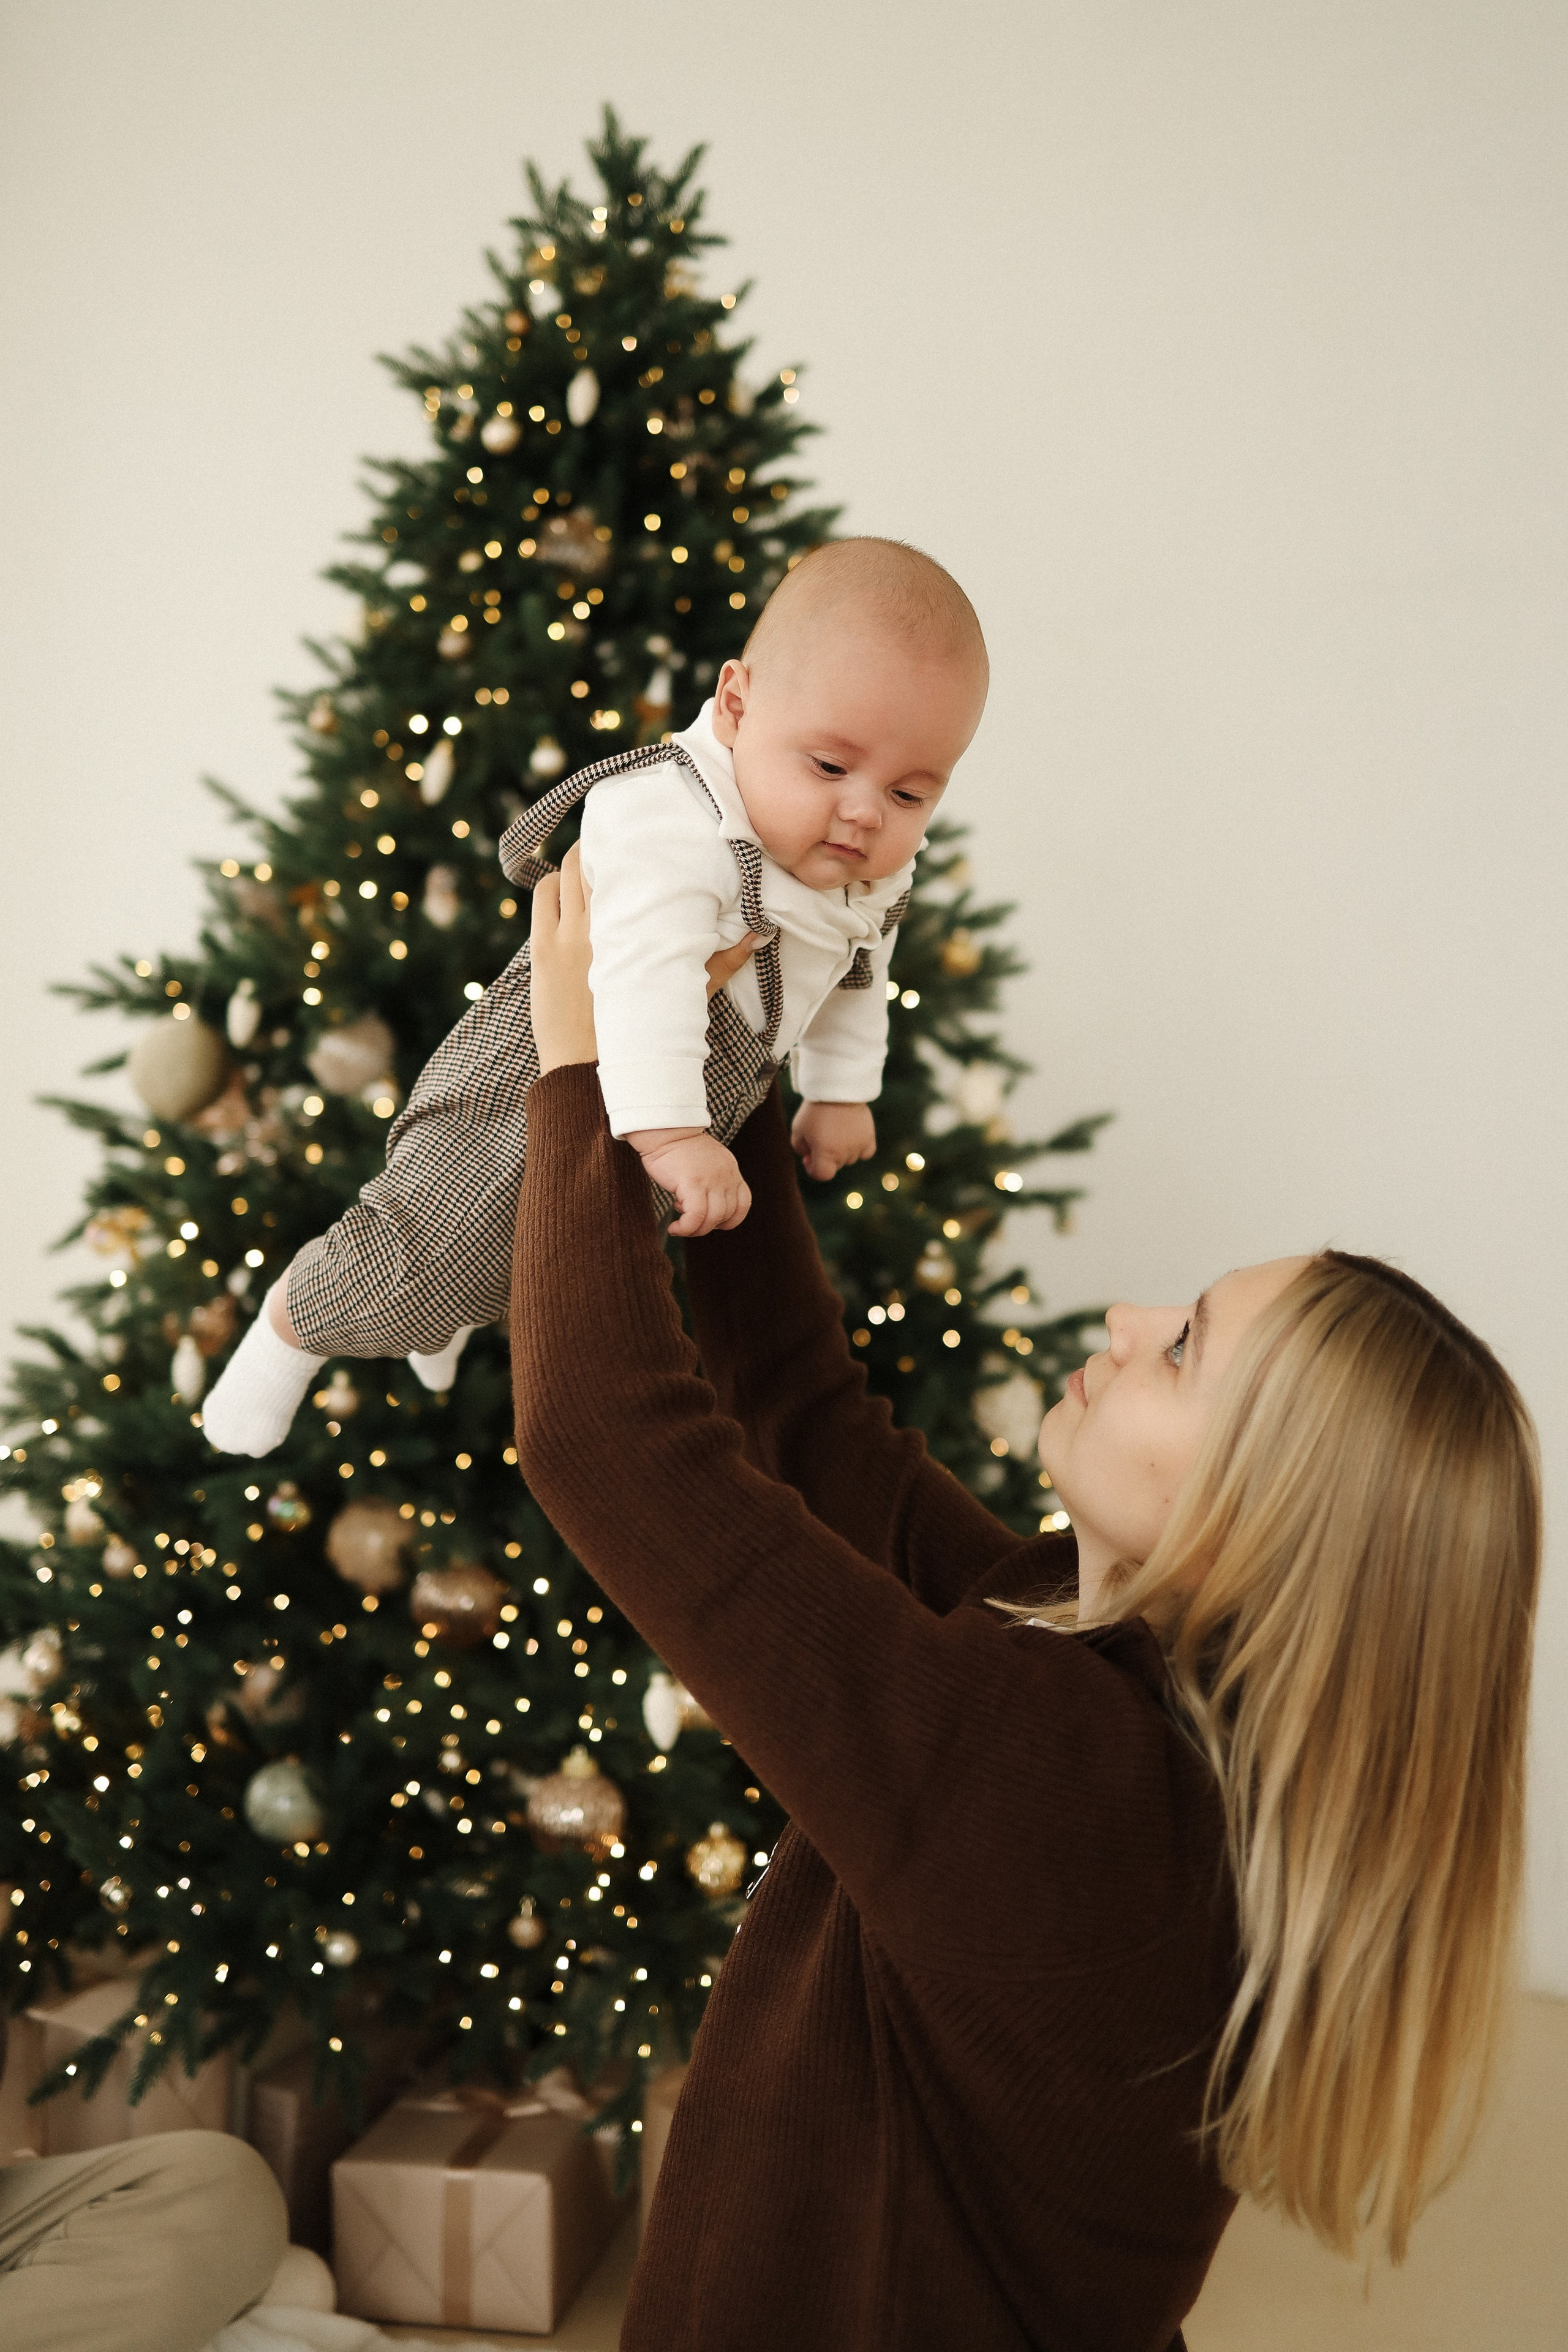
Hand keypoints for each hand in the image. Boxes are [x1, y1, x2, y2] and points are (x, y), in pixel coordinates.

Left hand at [531, 846, 759, 1072]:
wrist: (591, 1071)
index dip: (630, 849)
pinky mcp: (542, 949)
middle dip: (597, 848)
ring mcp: (566, 936)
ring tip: (585, 871)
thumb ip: (725, 962)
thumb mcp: (688, 995)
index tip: (638, 844)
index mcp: (639, 932)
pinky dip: (552, 887)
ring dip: (572, 867)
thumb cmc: (645, 1034)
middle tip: (607, 847)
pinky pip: (543, 896)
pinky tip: (563, 894)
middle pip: (591, 860)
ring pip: (564, 874)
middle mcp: (600, 926)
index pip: (632, 870)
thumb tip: (759, 935)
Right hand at [631, 1129, 751, 1236]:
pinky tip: (674, 1228)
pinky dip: (685, 1228)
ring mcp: (711, 1179)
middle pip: (727, 1215)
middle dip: (707, 1226)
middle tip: (688, 1221)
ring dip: (695, 1230)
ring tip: (680, 1225)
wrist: (664, 1131)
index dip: (729, 1220)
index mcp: (731, 1170)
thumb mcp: (708, 1163)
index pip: (743, 1204)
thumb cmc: (678, 1149)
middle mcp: (726, 1175)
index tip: (710, 1221)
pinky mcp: (693, 1183)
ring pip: (713, 1219)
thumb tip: (707, 1210)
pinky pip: (695, 1216)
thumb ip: (714, 1182)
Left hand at [792, 1099, 876, 1180]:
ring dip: (842, 1152)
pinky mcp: (869, 1136)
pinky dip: (858, 1148)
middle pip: (835, 1166)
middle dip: (826, 1157)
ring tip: (835, 1131)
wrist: (836, 1088)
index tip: (809, 1156)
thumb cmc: (814, 1110)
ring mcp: (859, 1146)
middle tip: (820, 1137)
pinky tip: (851, 1138)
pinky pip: (865, 1152)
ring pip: (849, 1159)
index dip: (812, 1168)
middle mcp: (844, 1153)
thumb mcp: (798, 1129)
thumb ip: (801, 1149)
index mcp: (826, 1154)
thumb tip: (809, 1158)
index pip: (822, 1175)